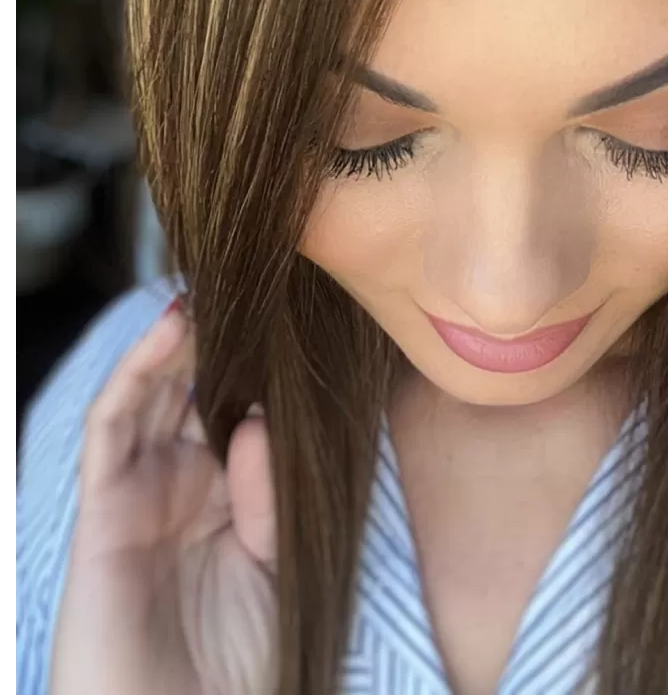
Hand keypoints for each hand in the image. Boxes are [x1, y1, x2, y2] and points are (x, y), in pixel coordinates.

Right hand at [49, 301, 278, 694]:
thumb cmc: (239, 673)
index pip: (242, 412)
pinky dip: (136, 371)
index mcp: (227, 501)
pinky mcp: (102, 509)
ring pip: (152, 393)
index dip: (263, 365)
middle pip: (196, 392)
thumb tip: (258, 417)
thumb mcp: (279, 571)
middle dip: (222, 338)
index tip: (299, 311)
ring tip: (211, 281)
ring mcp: (139, 495)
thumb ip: (270, 497)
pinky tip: (169, 327)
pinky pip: (112, 425)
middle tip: (255, 278)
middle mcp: (182, 489)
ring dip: (177, 338)